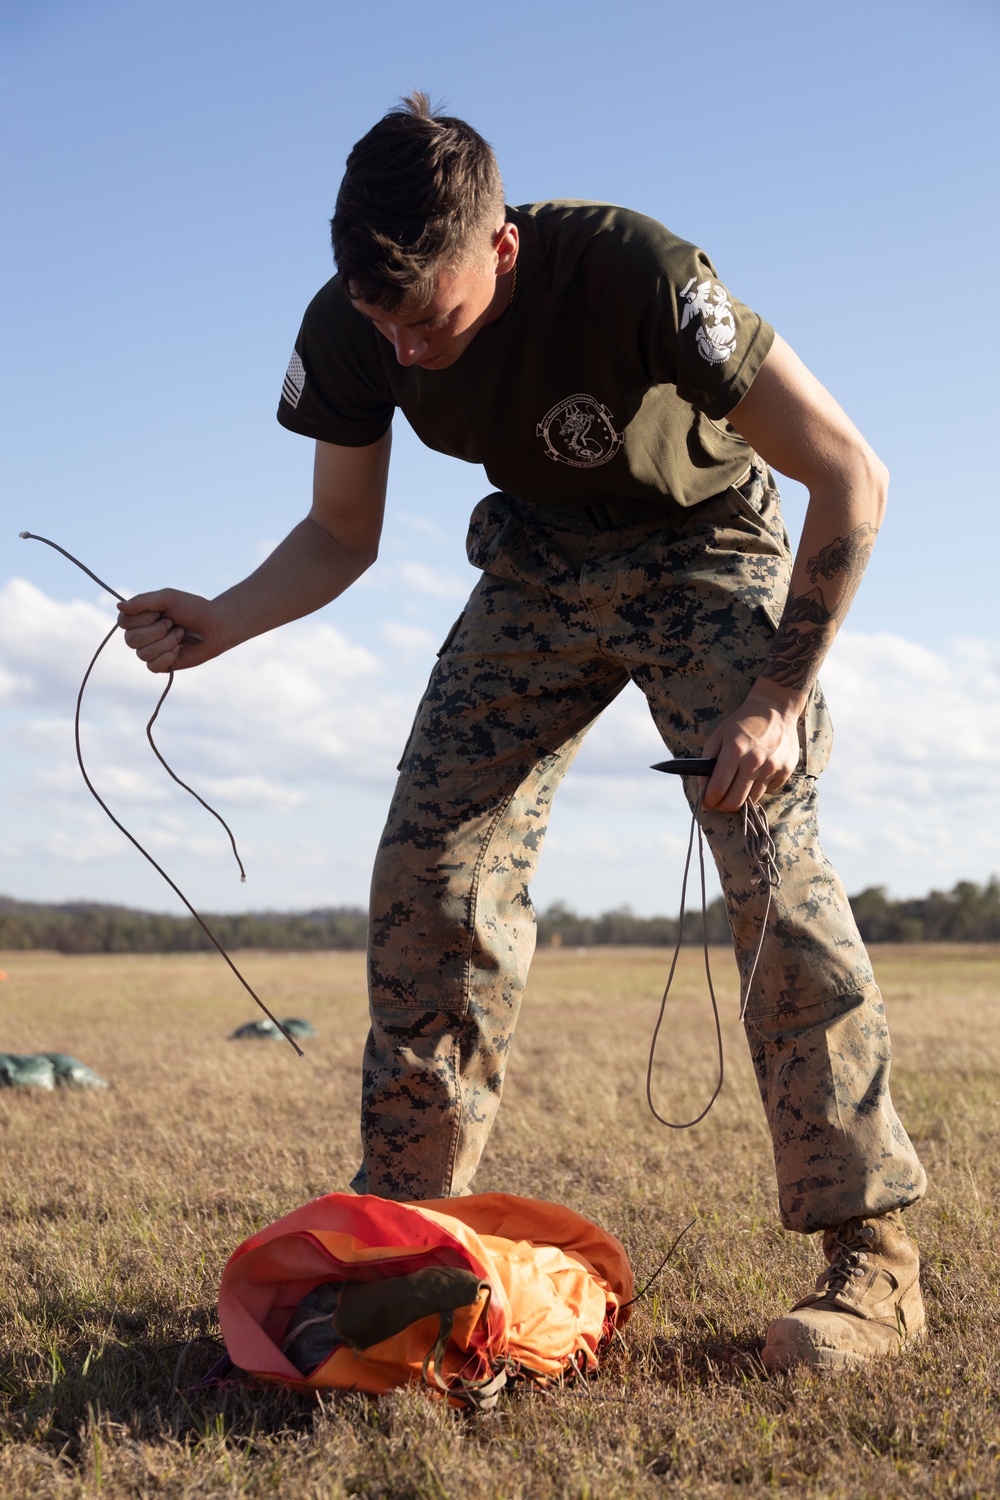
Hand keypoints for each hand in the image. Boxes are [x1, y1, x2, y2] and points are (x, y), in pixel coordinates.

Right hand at [117, 590, 221, 672]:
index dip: (144, 618)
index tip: (161, 612)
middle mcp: (139, 634)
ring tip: (180, 634)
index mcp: (138, 616)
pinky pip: (152, 666)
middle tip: (173, 623)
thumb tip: (119, 606)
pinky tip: (179, 650)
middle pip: (131, 640)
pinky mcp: (159, 665)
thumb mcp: (168, 598)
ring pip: (142, 654)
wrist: (215, 626)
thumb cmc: (193, 609)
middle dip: (157, 631)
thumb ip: (144, 601)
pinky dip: (168, 657)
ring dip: (167, 642)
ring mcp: (148, 650)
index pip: (124, 622)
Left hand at [700, 689, 801, 811]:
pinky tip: (756, 773)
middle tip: (719, 802)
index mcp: (734, 752)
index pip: (718, 789)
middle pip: (735, 802)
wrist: (775, 709)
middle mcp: (754, 762)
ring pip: (752, 800)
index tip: (705, 803)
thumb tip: (703, 787)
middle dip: (723, 806)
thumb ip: (706, 761)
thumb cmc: (742, 723)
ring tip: (737, 786)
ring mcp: (772, 768)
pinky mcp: (786, 771)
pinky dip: (758, 787)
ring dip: (741, 797)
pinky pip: (768, 790)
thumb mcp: (718, 736)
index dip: (708, 800)